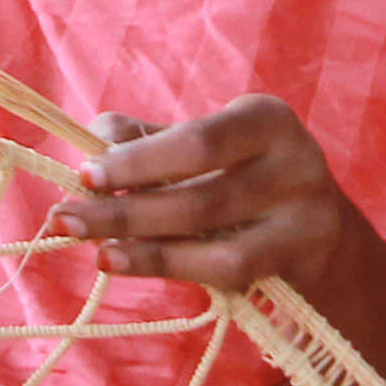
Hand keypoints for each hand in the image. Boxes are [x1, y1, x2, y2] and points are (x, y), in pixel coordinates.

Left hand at [54, 97, 385, 385]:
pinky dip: (169, 265)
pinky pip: (226, 268)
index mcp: (264, 118)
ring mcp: (304, 211)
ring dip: (141, 242)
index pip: (196, 139)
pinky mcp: (302, 257)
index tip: (84, 175)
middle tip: (64, 218)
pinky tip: (125, 262)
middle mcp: (294, 157)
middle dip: (124, 204)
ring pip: (210, 232)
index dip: (138, 159)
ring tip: (93, 249)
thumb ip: (149, 141)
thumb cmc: (244, 183)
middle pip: (198, 186)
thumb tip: (94, 136)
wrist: (321, 237)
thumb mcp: (205, 154)